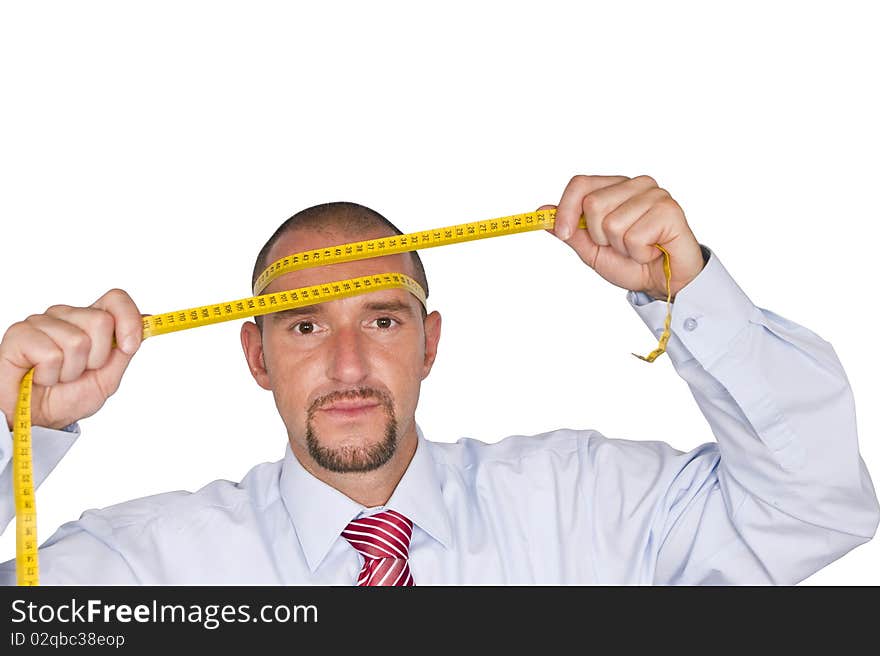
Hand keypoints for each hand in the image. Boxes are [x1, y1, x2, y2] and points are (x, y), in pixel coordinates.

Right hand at [0, 289, 143, 430]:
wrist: (38, 419)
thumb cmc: (67, 396)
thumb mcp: (108, 375)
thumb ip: (127, 347)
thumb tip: (149, 318)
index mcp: (89, 321)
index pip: (115, 299)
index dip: (129, 319)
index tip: (129, 347)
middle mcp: (66, 316)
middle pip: (101, 320)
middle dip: (97, 358)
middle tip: (79, 371)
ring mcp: (41, 322)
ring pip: (77, 341)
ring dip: (71, 371)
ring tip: (57, 376)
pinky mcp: (19, 334)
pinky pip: (50, 354)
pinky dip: (50, 375)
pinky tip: (40, 376)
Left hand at [540, 175, 704, 300]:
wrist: (662, 282)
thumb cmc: (631, 262)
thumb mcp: (591, 249)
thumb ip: (569, 230)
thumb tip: (542, 211)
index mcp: (615, 188)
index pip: (580, 184)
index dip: (566, 209)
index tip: (565, 233)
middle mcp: (636, 185)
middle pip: (593, 204)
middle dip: (599, 236)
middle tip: (620, 245)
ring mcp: (654, 195)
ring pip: (612, 223)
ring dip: (621, 247)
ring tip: (638, 248)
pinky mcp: (669, 210)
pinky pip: (635, 236)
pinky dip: (639, 253)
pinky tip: (652, 251)